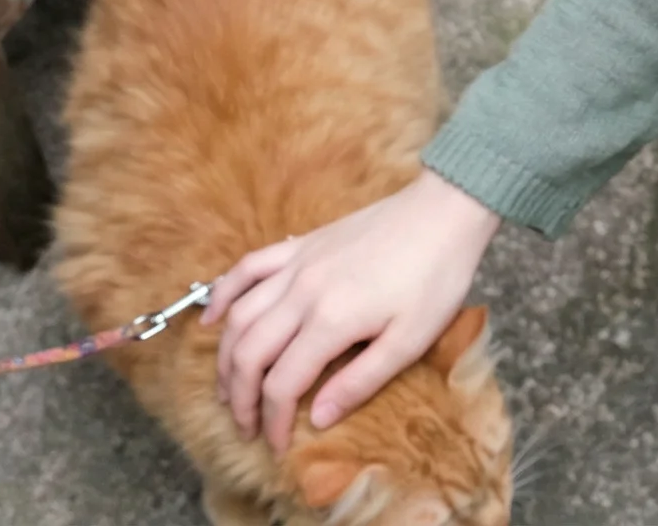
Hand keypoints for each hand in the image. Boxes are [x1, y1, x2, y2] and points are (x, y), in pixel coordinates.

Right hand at [202, 169, 500, 452]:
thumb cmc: (436, 278)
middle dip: (238, 397)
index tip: (274, 446)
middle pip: (248, 353)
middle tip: (243, 425)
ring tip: (227, 388)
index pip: (282, 384)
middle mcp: (301, 293)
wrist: (445, 212)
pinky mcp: (300, 245)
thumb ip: (361, 380)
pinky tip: (212, 318)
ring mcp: (296, 264)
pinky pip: (247, 268)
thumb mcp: (411, 340)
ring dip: (225, 356)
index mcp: (331, 322)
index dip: (272, 421)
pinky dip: (223, 295)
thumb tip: (318, 418)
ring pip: (239, 316)